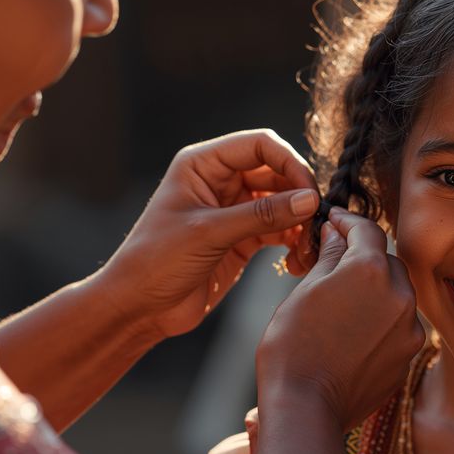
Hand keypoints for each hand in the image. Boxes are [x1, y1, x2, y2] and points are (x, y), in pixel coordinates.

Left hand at [101, 129, 319, 340]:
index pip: (259, 145)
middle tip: (315, 222)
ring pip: (283, 202)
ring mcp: (233, 210)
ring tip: (308, 246)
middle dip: (299, 195)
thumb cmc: (156, 261)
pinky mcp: (242, 238)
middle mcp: (220, 181)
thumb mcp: (209, 233)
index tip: (308, 191)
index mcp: (203, 165)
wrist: (138, 308)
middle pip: (276, 172)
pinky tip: (297, 261)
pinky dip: (293, 242)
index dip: (288, 162)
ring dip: (299, 222)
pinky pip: (279, 230)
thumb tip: (309, 200)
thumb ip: (261, 215)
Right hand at [255, 208, 424, 439]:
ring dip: (375, 288)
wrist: (306, 408)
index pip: (366, 229)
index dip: (348, 220)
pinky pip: (398, 324)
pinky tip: (353, 330)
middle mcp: (400, 294)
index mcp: (371, 270)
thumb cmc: (293, 346)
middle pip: (386, 260)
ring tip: (343, 301)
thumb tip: (335, 233)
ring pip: (396, 293)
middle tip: (334, 260)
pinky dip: (380, 319)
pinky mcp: (408, 355)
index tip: (334, 220)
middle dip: (363, 256)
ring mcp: (408, 328)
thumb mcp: (305, 290)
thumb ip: (329, 256)